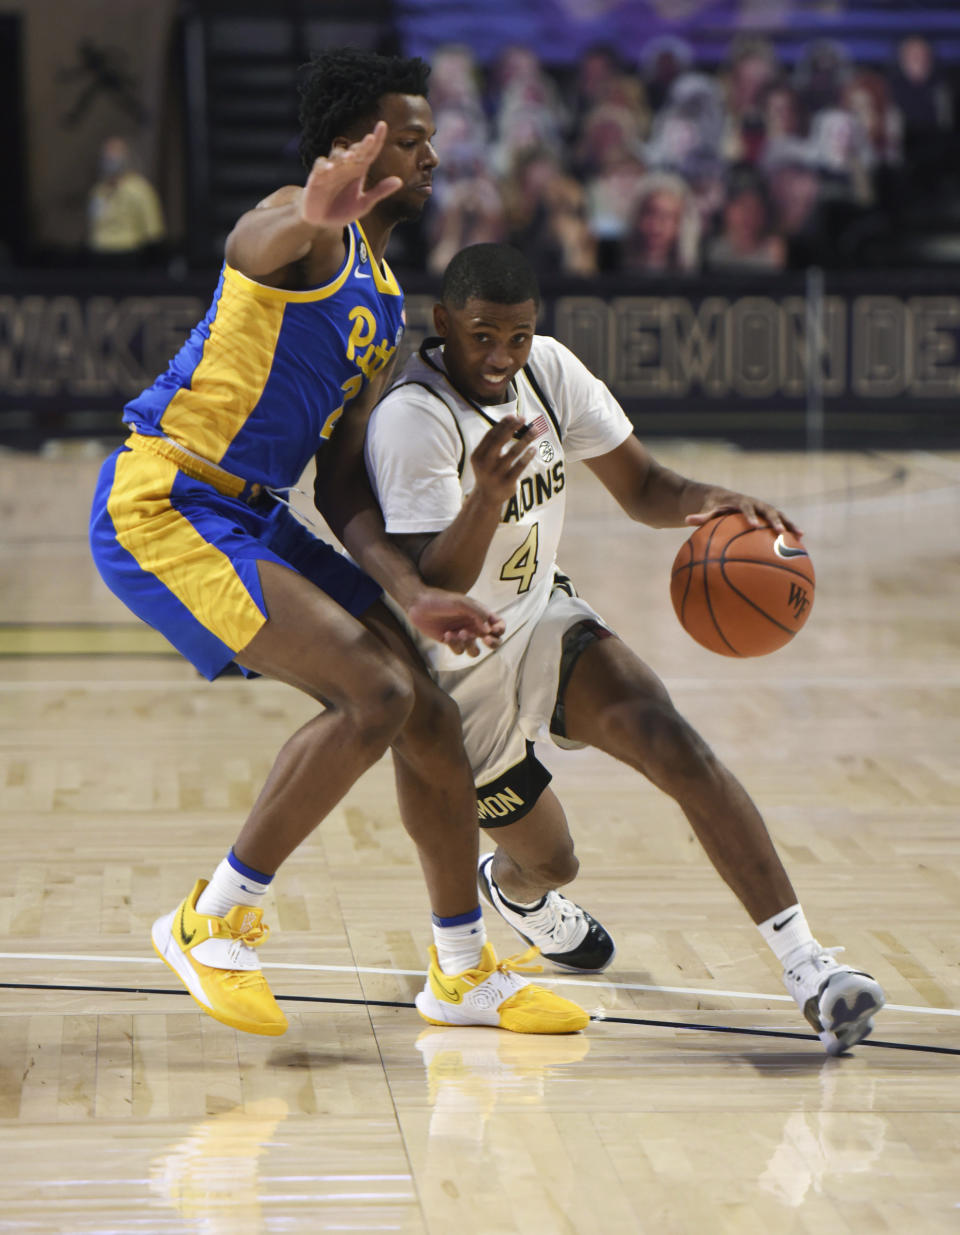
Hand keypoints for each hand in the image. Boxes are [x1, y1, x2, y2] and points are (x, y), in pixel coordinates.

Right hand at [300, 122, 400, 228]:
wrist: (322, 221)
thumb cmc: (343, 210)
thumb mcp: (364, 204)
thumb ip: (379, 192)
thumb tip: (400, 181)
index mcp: (358, 170)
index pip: (369, 152)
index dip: (377, 139)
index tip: (383, 125)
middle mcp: (346, 167)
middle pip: (355, 151)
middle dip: (362, 146)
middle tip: (370, 139)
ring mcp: (331, 171)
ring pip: (337, 156)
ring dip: (344, 156)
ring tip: (351, 157)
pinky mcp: (316, 178)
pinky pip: (320, 168)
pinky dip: (324, 167)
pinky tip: (330, 169)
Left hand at [406, 587, 504, 657]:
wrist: (418, 605)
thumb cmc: (440, 600)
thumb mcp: (461, 603)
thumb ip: (478, 613)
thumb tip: (489, 629)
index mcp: (479, 613)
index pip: (498, 624)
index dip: (500, 629)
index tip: (492, 630)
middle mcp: (473, 625)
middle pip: (492, 641)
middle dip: (492, 643)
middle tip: (484, 639)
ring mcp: (463, 635)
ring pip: (475, 650)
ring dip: (469, 644)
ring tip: (459, 633)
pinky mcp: (451, 642)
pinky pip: (459, 650)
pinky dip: (454, 644)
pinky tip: (447, 634)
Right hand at [470, 416, 535, 506]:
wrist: (487, 497)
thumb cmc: (489, 471)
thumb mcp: (485, 458)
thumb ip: (494, 442)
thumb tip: (512, 419)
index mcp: (478, 455)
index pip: (491, 435)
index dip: (503, 424)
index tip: (514, 415)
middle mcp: (485, 464)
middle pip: (500, 441)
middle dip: (512, 427)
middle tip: (524, 418)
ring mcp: (496, 474)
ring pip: (513, 452)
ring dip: (525, 439)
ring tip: (535, 430)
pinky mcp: (507, 482)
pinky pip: (520, 466)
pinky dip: (527, 456)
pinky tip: (534, 449)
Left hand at [685, 490, 801, 536]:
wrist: (723, 498)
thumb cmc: (714, 508)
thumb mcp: (707, 511)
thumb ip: (700, 517)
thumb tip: (686, 520)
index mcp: (740, 502)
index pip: (746, 508)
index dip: (751, 516)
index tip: (754, 526)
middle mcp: (755, 503)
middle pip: (768, 511)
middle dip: (775, 521)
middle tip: (780, 532)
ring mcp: (764, 509)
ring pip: (780, 515)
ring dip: (790, 524)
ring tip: (800, 536)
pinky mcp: (769, 515)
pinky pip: (782, 523)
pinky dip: (791, 531)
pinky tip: (800, 545)